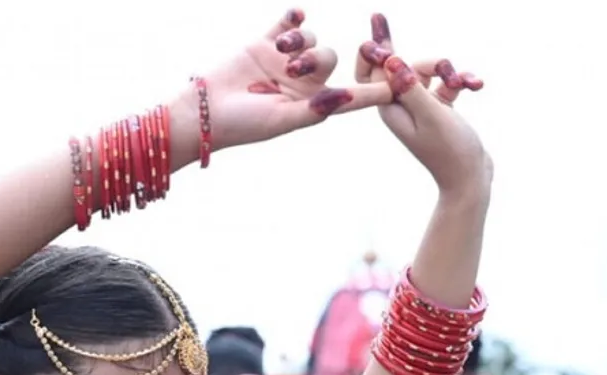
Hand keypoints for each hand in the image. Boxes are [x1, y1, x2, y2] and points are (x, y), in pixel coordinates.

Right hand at [196, 9, 393, 151]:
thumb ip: (315, 110)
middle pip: (329, 59)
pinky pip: (288, 24)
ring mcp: (284, 62)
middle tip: (293, 68)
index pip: (352, 95)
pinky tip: (293, 17)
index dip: (377, 87)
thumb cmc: (243, 125)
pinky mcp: (265, 43)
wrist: (202, 112)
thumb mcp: (281, 121)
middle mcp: (303, 83)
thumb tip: (347, 96)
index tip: (404, 81)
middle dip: (316, 59)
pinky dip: (294, 19)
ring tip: (279, 52)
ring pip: (310, 39)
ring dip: (300, 42)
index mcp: (312, 106)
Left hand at [354, 13, 492, 193]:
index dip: (374, 50)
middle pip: (402, 68)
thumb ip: (411, 88)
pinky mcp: (439, 110)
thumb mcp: (432, 116)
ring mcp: (420, 108)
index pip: (373, 74)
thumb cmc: (450, 152)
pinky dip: (460, 82)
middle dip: (423, 60)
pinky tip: (475, 85)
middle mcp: (401, 107)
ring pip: (427, 73)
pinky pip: (445, 84)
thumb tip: (390, 60)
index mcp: (390, 109)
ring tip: (464, 82)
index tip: (375, 24)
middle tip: (394, 27)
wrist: (472, 180)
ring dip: (447, 72)